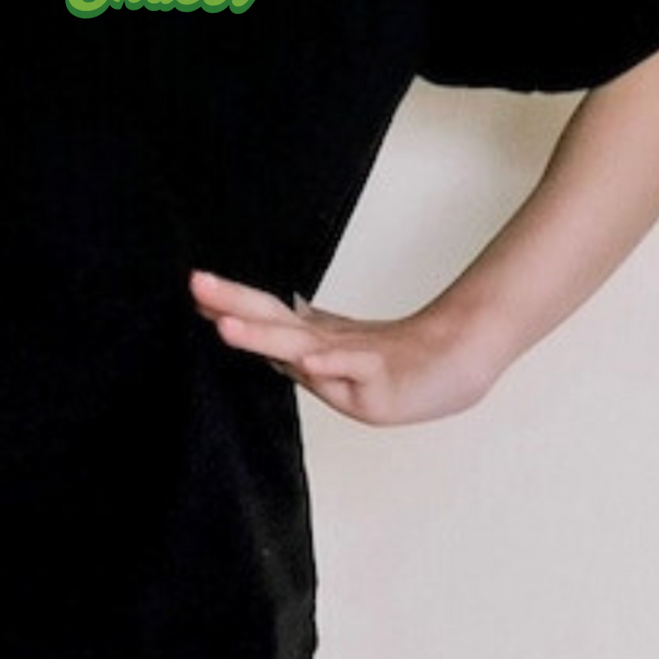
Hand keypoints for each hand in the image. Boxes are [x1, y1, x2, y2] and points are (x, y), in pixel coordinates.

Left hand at [189, 270, 509, 426]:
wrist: (464, 355)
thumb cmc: (406, 358)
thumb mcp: (347, 358)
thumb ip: (312, 348)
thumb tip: (275, 343)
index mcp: (319, 340)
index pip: (267, 320)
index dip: (231, 306)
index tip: (195, 289)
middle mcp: (330, 345)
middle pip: (274, 321)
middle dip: (232, 304)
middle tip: (195, 282)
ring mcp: (355, 359)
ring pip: (302, 345)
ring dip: (262, 336)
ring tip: (224, 327)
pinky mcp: (382, 377)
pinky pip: (354, 369)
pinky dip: (328, 364)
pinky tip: (305, 361)